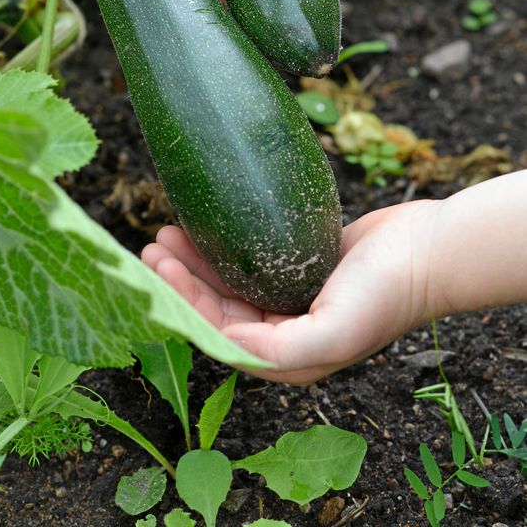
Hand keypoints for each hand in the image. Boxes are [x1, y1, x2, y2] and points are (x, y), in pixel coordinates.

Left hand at [141, 200, 441, 384]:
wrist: (429, 251)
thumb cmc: (385, 294)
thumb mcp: (333, 332)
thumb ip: (279, 349)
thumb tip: (226, 343)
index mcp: (288, 357)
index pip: (218, 335)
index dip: (182, 304)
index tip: (158, 267)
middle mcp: (285, 331)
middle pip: (217, 308)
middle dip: (182, 279)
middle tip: (154, 243)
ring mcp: (292, 296)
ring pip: (230, 282)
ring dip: (197, 261)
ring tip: (169, 231)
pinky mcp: (300, 264)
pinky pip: (251, 257)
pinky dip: (225, 245)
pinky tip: (207, 224)